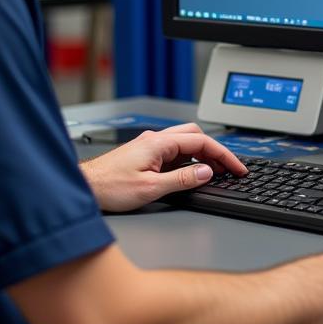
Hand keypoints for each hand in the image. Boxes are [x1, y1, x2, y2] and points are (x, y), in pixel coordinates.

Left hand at [81, 123, 247, 212]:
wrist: (85, 188)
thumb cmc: (109, 187)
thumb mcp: (151, 188)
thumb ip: (182, 179)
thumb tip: (206, 171)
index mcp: (158, 143)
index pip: (201, 141)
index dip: (223, 154)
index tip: (237, 167)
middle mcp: (154, 139)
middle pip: (195, 136)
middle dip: (215, 150)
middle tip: (228, 169)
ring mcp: (149, 146)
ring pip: (184, 143)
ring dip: (201, 155)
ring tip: (214, 173)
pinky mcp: (144, 155)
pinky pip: (173, 152)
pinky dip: (188, 160)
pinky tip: (190, 174)